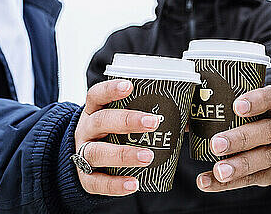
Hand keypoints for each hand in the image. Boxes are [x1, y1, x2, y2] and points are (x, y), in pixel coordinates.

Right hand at [74, 79, 161, 194]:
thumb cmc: (112, 134)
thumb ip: (147, 115)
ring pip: (97, 152)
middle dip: (127, 121)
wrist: (85, 160)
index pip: (97, 94)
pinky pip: (97, 182)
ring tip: (148, 157)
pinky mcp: (85, 178)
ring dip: (124, 154)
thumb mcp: (121, 120)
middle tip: (153, 123)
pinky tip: (134, 184)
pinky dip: (116, 184)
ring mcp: (82, 153)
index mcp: (94, 110)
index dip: (110, 90)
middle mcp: (86, 130)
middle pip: (100, 121)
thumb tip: (188, 118)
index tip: (130, 86)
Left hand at [196, 85, 270, 191]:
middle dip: (242, 138)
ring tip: (218, 170)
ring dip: (240, 165)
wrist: (259, 136)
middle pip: (269, 130)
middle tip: (216, 144)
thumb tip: (176, 111)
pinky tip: (207, 181)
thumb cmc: (238, 114)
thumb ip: (209, 104)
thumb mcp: (229, 103)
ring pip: (266, 157)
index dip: (258, 100)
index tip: (236, 106)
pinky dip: (230, 184)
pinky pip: (255, 179)